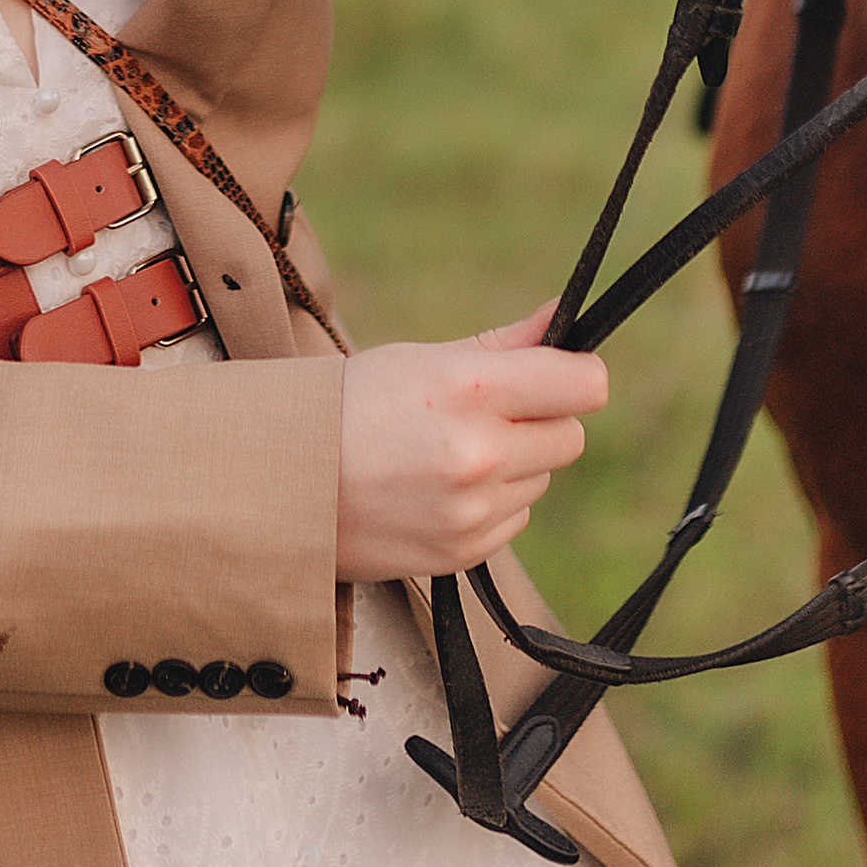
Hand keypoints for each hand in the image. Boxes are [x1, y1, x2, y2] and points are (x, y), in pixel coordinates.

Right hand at [334, 310, 608, 582]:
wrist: (282, 482)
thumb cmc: (350, 405)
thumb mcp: (421, 359)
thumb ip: (505, 344)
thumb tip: (564, 315)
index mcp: (470, 388)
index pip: (584, 385)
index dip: (576, 377)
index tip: (559, 376)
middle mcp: (478, 452)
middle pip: (570, 437)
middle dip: (539, 423)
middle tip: (486, 416)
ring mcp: (472, 509)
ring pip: (541, 480)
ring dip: (512, 466)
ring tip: (445, 455)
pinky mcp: (463, 552)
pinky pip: (514, 520)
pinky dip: (489, 506)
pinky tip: (437, 490)